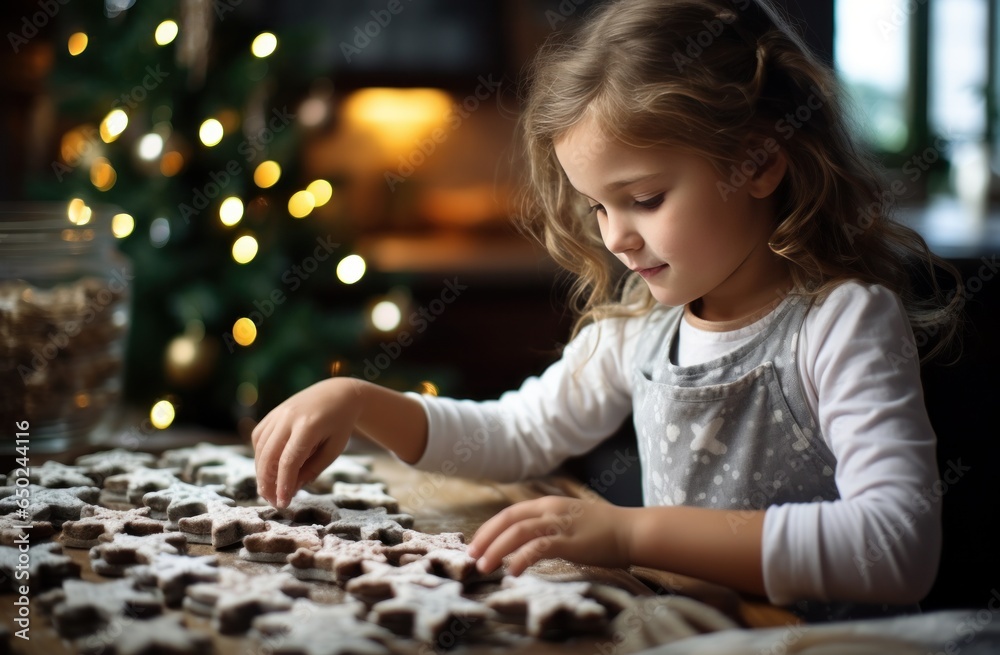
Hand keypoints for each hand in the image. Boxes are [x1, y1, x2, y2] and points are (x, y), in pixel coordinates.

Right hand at [252, 377, 361, 507]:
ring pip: (261, 447)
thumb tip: (291, 490)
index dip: (283, 485)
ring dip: (260, 472)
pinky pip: (259, 437)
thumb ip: (313, 469)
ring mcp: (278, 413)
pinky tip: (267, 469)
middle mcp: (289, 417)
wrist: (338, 394)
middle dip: (267, 482)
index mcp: (309, 426)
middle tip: (272, 502)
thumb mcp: (333, 449)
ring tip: (267, 491)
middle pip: (269, 455)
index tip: (283, 503)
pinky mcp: (273, 413)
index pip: (289, 461)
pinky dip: (260, 455)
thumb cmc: (339, 425)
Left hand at [467, 496, 630, 575]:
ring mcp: (560, 524)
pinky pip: (538, 548)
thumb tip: (525, 542)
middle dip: (486, 538)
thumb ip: (548, 526)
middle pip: (508, 520)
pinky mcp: (570, 541)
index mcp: (548, 504)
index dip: (489, 529)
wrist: (632, 531)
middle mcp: (550, 510)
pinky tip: (511, 571)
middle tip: (471, 556)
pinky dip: (520, 558)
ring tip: (484, 566)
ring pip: (518, 532)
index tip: (476, 545)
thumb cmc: (603, 531)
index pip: (510, 513)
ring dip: (497, 549)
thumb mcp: (569, 521)